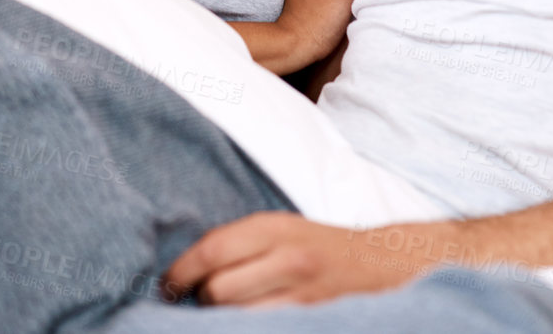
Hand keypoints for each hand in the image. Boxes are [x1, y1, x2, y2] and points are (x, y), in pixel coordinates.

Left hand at [163, 212, 428, 305]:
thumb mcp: (280, 230)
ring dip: (225, 321)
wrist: (385, 264)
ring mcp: (305, 295)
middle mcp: (289, 258)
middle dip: (203, 300)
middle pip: (219, 290)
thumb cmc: (319, 248)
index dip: (180, 273)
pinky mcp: (315, 319)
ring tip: (230, 315)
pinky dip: (251, 328)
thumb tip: (186, 273)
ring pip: (239, 317)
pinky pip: (267, 329)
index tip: (167, 287)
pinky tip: (250, 323)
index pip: (211, 250)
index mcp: (273, 228)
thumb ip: (238, 246)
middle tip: (204, 302)